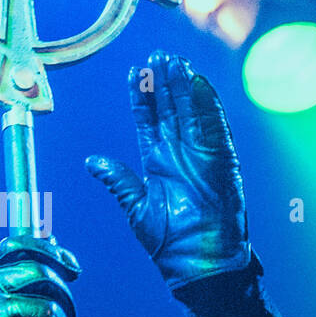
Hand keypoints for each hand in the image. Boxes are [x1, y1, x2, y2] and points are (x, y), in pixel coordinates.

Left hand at [85, 50, 252, 290]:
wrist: (197, 260)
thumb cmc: (168, 242)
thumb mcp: (135, 206)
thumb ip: (117, 180)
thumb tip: (93, 162)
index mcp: (156, 162)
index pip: (147, 120)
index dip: (141, 96)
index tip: (134, 72)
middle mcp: (179, 154)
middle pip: (170, 109)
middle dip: (162, 82)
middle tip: (157, 55)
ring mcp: (201, 154)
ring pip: (191, 111)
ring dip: (183, 87)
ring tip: (174, 61)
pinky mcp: (222, 160)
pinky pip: (215, 127)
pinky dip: (208, 105)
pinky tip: (198, 84)